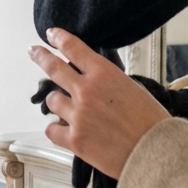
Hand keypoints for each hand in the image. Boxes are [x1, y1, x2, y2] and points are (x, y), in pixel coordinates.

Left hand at [29, 29, 171, 178]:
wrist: (154, 153)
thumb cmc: (151, 122)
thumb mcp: (132, 89)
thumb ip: (108, 82)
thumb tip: (92, 82)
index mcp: (104, 74)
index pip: (73, 48)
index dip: (59, 38)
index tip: (51, 34)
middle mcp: (86, 91)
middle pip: (53, 67)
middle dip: (40, 56)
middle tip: (33, 51)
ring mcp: (77, 116)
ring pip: (52, 101)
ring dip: (58, 102)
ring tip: (68, 108)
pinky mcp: (74, 140)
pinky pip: (51, 129)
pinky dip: (57, 129)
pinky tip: (65, 130)